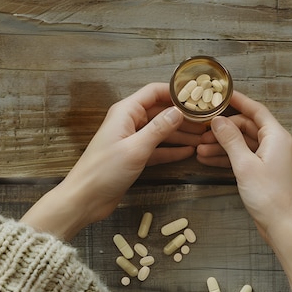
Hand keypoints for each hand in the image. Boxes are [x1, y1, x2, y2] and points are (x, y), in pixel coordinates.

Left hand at [22, 83, 204, 239]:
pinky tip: (189, 152)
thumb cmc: (104, 171)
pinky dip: (172, 150)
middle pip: (161, 112)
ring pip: (161, 131)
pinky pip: (158, 148)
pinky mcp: (135, 156)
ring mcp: (132, 139)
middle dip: (183, 116)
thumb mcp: (136, 148)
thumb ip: (159, 129)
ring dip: (181, 134)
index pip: (154, 92)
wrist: (85, 198)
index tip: (198, 97)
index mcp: (126, 112)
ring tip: (203, 138)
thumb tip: (179, 111)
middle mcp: (129, 122)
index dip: (176, 93)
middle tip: (206, 121)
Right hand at [197, 91, 291, 236]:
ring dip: (223, 145)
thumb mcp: (244, 165)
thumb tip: (217, 120)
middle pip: (247, 127)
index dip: (237, 101)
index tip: (220, 95)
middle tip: (202, 132)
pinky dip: (228, 158)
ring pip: (244, 144)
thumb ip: (230, 140)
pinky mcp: (265, 171)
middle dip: (224, 129)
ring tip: (199, 149)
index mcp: (277, 137)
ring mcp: (271, 158)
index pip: (256, 110)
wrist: (282, 225)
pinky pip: (245, 157)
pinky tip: (208, 160)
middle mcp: (276, 144)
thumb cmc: (268, 196)